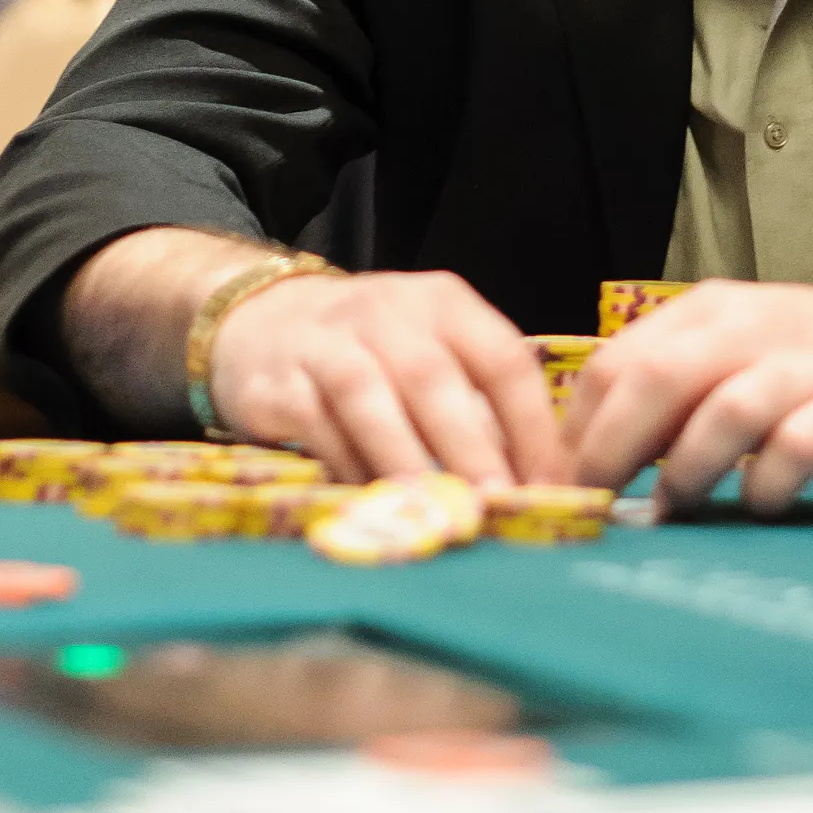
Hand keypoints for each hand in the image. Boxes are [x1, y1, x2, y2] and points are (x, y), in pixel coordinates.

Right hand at [209, 267, 566, 487]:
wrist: (262, 320)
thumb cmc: (369, 346)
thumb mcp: (428, 346)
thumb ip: (476, 399)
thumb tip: (535, 481)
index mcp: (442, 303)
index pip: (500, 358)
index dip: (530, 424)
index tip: (551, 484)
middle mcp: (387, 312)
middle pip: (436, 379)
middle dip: (471, 446)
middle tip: (497, 503)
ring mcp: (329, 344)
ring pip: (372, 399)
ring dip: (407, 459)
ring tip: (436, 509)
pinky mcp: (280, 382)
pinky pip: (318, 426)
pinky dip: (347, 465)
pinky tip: (371, 500)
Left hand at [562, 273, 812, 516]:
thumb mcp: (735, 351)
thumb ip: (672, 395)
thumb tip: (594, 464)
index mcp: (705, 314)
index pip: (613, 363)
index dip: (575, 430)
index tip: (558, 489)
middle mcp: (746, 331)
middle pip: (654, 379)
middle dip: (610, 449)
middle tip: (590, 509)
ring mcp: (801, 368)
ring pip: (722, 409)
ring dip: (684, 470)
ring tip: (671, 512)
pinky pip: (799, 446)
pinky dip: (769, 482)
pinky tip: (760, 504)